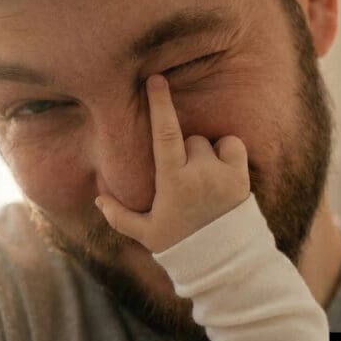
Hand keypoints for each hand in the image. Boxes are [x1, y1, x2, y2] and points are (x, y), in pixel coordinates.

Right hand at [95, 74, 249, 251]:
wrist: (224, 261)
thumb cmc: (180, 245)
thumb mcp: (146, 234)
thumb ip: (119, 216)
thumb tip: (98, 197)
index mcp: (173, 181)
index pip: (164, 133)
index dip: (159, 103)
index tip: (156, 79)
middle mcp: (200, 173)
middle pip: (188, 140)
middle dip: (184, 152)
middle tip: (184, 182)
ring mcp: (223, 174)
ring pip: (209, 143)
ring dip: (205, 154)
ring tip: (204, 182)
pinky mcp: (242, 177)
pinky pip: (232, 145)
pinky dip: (227, 152)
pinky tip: (223, 173)